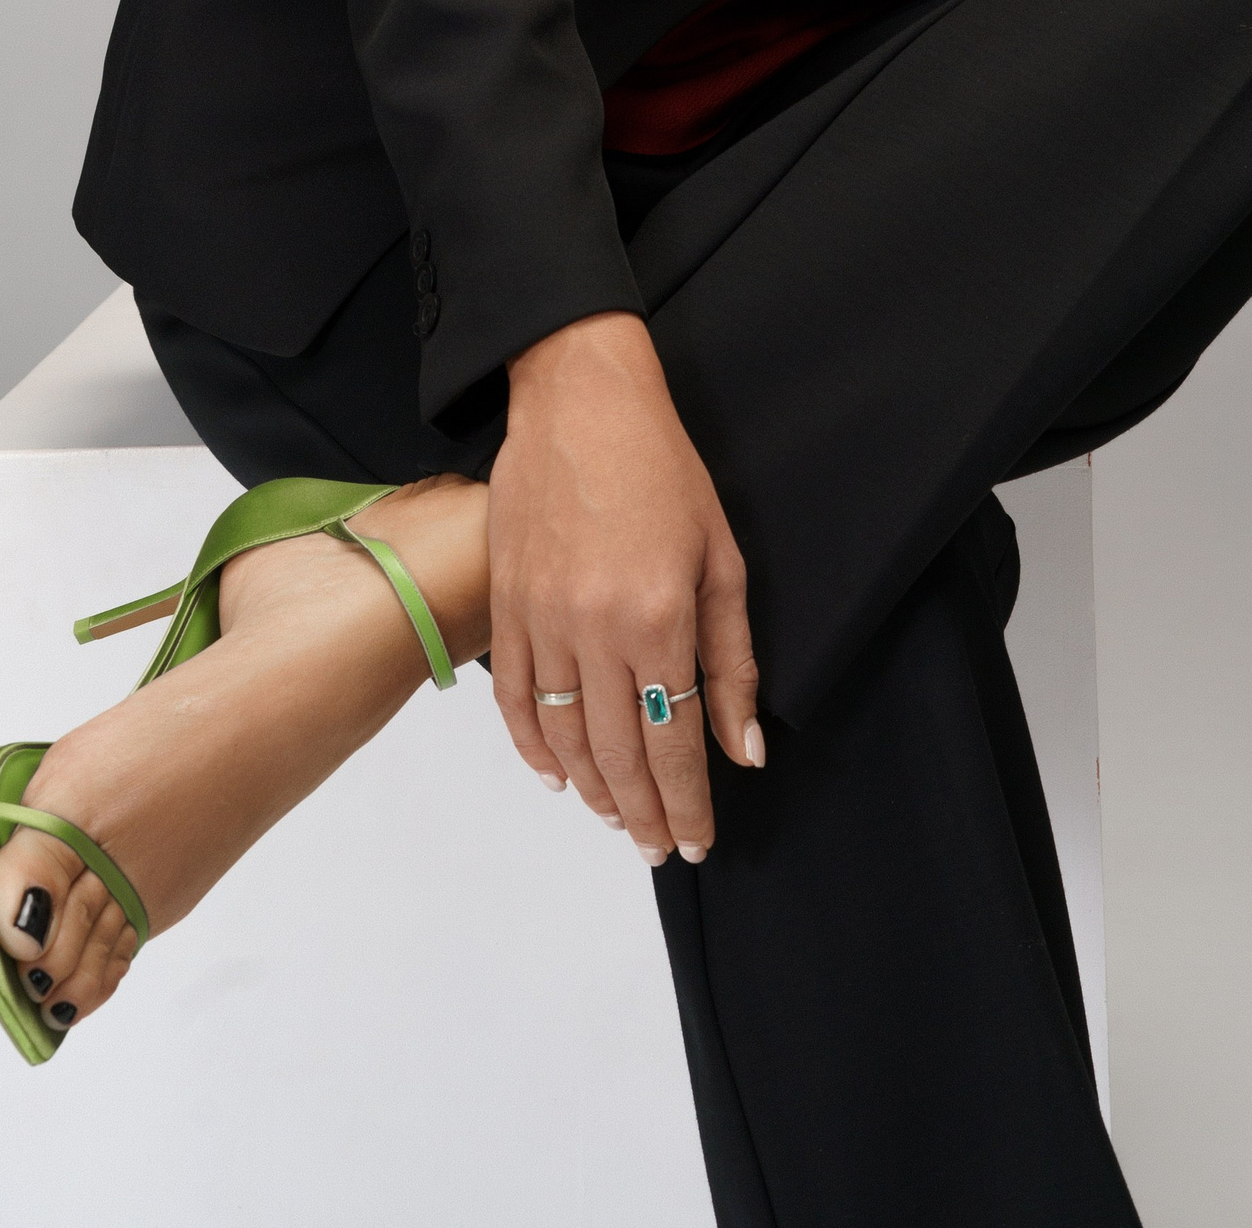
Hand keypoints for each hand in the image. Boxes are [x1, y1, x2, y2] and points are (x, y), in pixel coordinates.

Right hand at [488, 312, 761, 863]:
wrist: (579, 403)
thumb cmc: (662, 471)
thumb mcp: (721, 559)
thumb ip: (732, 662)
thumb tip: (745, 749)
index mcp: (658, 617)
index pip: (675, 741)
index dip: (687, 802)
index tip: (695, 840)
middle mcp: (595, 630)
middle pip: (618, 753)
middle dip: (642, 812)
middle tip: (657, 847)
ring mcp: (542, 620)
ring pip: (564, 737)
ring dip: (591, 790)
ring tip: (617, 819)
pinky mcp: (506, 606)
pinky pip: (515, 698)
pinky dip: (533, 747)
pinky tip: (557, 776)